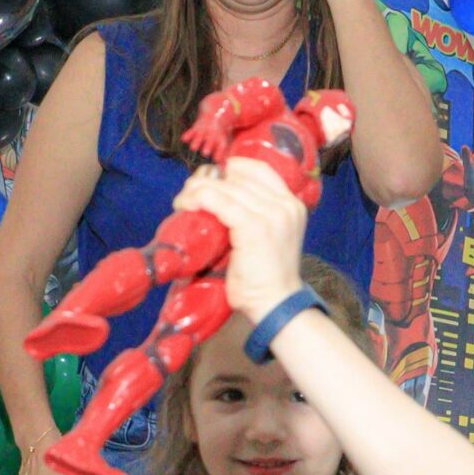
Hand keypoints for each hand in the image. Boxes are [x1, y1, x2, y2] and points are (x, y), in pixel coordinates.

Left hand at [173, 161, 306, 325]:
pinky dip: (197, 199)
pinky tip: (185, 206)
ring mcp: (271, 213)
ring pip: (225, 187)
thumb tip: (221, 201)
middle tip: (189, 193)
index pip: (258, 169)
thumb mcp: (268, 239)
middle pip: (238, 176)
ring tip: (182, 201)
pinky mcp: (253, 225)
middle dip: (209, 181)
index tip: (212, 181)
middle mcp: (284, 204)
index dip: (231, 170)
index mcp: (291, 204)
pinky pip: (218, 201)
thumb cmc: (266, 280)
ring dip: (197, 190)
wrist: (277, 305)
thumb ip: (256, 217)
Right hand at [181, 98, 237, 162]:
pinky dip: (188, 134)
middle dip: (208, 146)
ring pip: (200, 136)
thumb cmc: (219, 133)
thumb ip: (222, 157)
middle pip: (210, 141)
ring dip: (197, 141)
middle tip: (205, 153)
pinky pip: (191, 131)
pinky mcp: (196, 127)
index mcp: (220, 139)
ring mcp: (204, 130)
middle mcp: (213, 134)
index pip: (221, 146)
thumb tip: (223, 170)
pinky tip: (183, 139)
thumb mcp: (223, 142)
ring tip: (193, 148)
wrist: (215, 112)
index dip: (219, 153)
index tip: (217, 160)